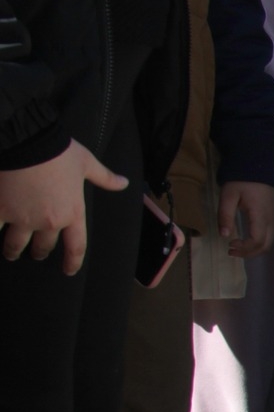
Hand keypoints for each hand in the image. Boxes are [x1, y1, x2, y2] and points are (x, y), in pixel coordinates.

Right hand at [0, 139, 127, 273]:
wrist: (26, 141)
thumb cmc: (58, 151)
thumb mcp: (86, 163)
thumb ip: (104, 177)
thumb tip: (124, 183)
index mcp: (72, 213)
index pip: (76, 246)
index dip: (73, 261)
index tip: (69, 270)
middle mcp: (48, 222)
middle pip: (44, 247)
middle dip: (40, 252)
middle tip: (37, 254)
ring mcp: (22, 218)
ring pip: (16, 244)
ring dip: (14, 250)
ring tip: (11, 253)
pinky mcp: (0, 211)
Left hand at [218, 180, 273, 256]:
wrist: (257, 167)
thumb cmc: (241, 181)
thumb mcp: (228, 195)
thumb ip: (225, 215)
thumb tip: (224, 236)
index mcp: (260, 216)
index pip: (257, 240)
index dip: (244, 248)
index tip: (229, 244)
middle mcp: (270, 220)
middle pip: (265, 246)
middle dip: (249, 253)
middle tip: (231, 251)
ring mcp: (272, 219)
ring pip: (268, 243)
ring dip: (253, 250)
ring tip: (237, 247)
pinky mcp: (271, 217)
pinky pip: (268, 237)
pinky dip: (257, 243)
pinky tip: (245, 240)